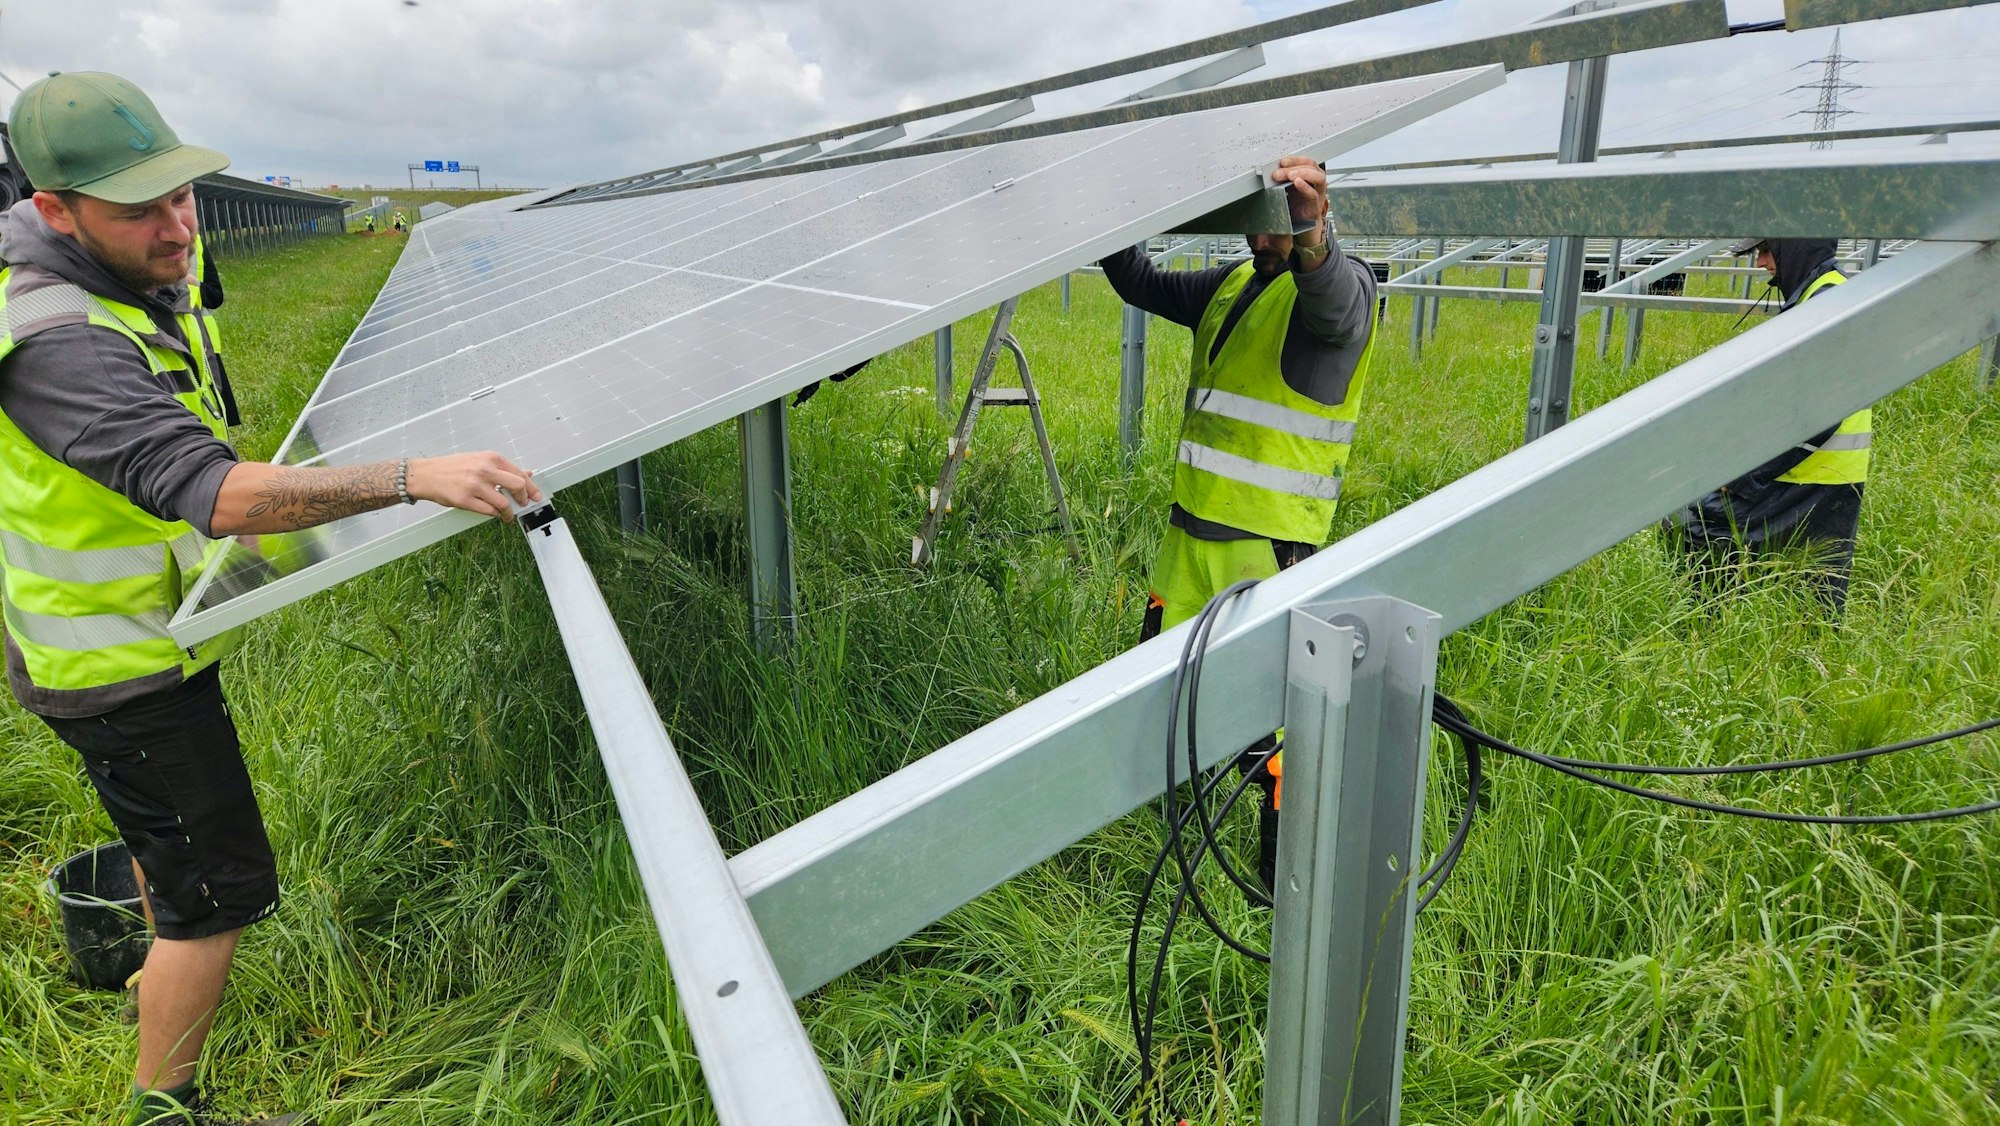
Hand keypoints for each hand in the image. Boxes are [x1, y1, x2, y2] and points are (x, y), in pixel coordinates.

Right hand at [407, 451, 542, 520]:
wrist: (425, 474)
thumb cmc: (452, 467)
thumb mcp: (480, 460)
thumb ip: (503, 468)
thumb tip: (527, 473)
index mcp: (490, 458)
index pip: (519, 473)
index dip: (531, 487)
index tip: (536, 496)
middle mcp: (484, 470)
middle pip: (517, 486)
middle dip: (524, 498)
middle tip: (523, 505)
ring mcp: (475, 485)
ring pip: (503, 503)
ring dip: (509, 513)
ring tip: (507, 515)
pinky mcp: (465, 500)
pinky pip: (488, 511)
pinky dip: (494, 514)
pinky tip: (493, 513)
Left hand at [1273, 155, 1327, 241]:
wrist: (1300, 228)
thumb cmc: (1294, 207)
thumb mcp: (1286, 190)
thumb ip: (1281, 180)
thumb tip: (1269, 172)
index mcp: (1309, 177)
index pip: (1306, 161)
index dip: (1295, 159)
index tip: (1282, 162)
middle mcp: (1316, 183)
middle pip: (1312, 166)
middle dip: (1294, 166)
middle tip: (1278, 173)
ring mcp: (1318, 194)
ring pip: (1318, 177)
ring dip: (1303, 173)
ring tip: (1290, 175)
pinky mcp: (1316, 207)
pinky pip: (1314, 195)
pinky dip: (1306, 187)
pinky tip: (1297, 182)